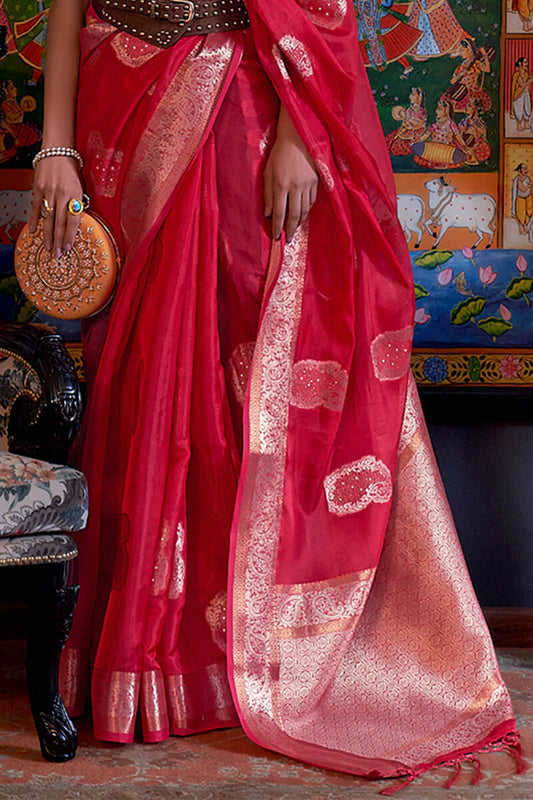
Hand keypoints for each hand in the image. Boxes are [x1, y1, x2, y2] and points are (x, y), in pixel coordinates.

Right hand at [29, 156, 83, 256]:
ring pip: (48, 218)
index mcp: (75, 195)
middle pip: (60, 222)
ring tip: (49, 248)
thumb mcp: (80, 187)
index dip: (71, 235)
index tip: (69, 247)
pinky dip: (34, 221)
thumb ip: (78, 204)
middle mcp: (61, 194)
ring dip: (48, 235)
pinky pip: (36, 208)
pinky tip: (33, 232)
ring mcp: (48, 192)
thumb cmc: (71, 171)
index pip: (73, 220)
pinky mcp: (37, 189)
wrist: (56, 152)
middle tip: (59, 255)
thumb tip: (76, 223)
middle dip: (60, 240)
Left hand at [263, 105, 317, 241]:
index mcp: (281, 184)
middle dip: (290, 229)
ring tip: (295, 229)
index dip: (277, 227)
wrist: (299, 135)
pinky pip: (312, 200)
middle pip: (294, 215)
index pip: (279, 212)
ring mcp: (308, 184)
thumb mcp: (268, 171)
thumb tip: (267, 214)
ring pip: (305, 209)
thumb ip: (267, 193)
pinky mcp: (317, 180)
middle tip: (287, 239)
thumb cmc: (280, 152)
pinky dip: (308, 210)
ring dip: (300, 222)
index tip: (276, 237)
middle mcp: (296, 187)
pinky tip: (303, 214)